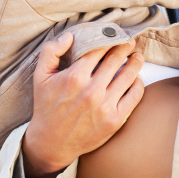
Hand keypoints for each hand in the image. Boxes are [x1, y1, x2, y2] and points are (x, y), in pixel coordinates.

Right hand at [22, 34, 144, 177]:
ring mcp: (105, 106)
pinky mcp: (115, 120)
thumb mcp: (40, 76)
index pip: (98, 49)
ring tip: (137, 56)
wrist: (51, 143)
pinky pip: (134, 96)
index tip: (113, 34)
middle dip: (124, 47)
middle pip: (115, 59)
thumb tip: (69, 36)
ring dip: (135, 62)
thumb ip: (51, 51)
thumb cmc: (46, 106)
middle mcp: (92, 91)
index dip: (108, 38)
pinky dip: (138, 84)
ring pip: (128, 76)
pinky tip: (136, 78)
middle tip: (129, 41)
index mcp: (74, 77)